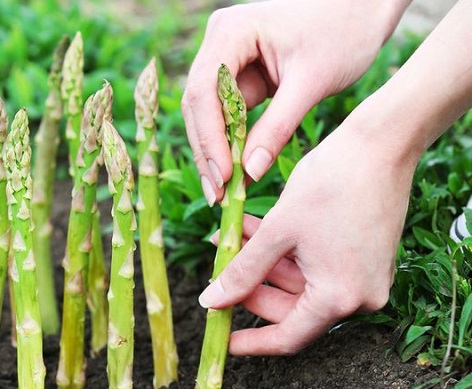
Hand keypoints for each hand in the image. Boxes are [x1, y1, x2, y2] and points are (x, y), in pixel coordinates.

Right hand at [182, 0, 408, 203]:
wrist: (365, 9)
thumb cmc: (345, 33)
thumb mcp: (311, 83)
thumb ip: (277, 128)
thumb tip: (249, 173)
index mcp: (233, 31)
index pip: (205, 91)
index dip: (209, 138)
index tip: (222, 177)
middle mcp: (220, 40)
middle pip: (198, 104)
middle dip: (207, 151)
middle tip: (216, 194)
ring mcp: (226, 56)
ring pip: (207, 112)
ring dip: (214, 151)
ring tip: (221, 191)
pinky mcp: (238, 72)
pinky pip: (225, 112)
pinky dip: (230, 141)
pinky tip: (234, 173)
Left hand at [198, 122, 416, 355]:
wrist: (381, 142)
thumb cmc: (332, 183)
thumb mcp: (277, 231)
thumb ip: (243, 271)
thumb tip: (211, 302)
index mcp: (340, 297)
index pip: (287, 336)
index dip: (251, 341)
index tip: (221, 340)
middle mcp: (358, 296)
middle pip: (290, 309)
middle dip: (249, 286)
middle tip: (217, 267)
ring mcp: (363, 277)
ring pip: (297, 282)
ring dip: (261, 262)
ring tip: (228, 234)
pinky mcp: (362, 258)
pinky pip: (313, 266)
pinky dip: (283, 252)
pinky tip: (252, 227)